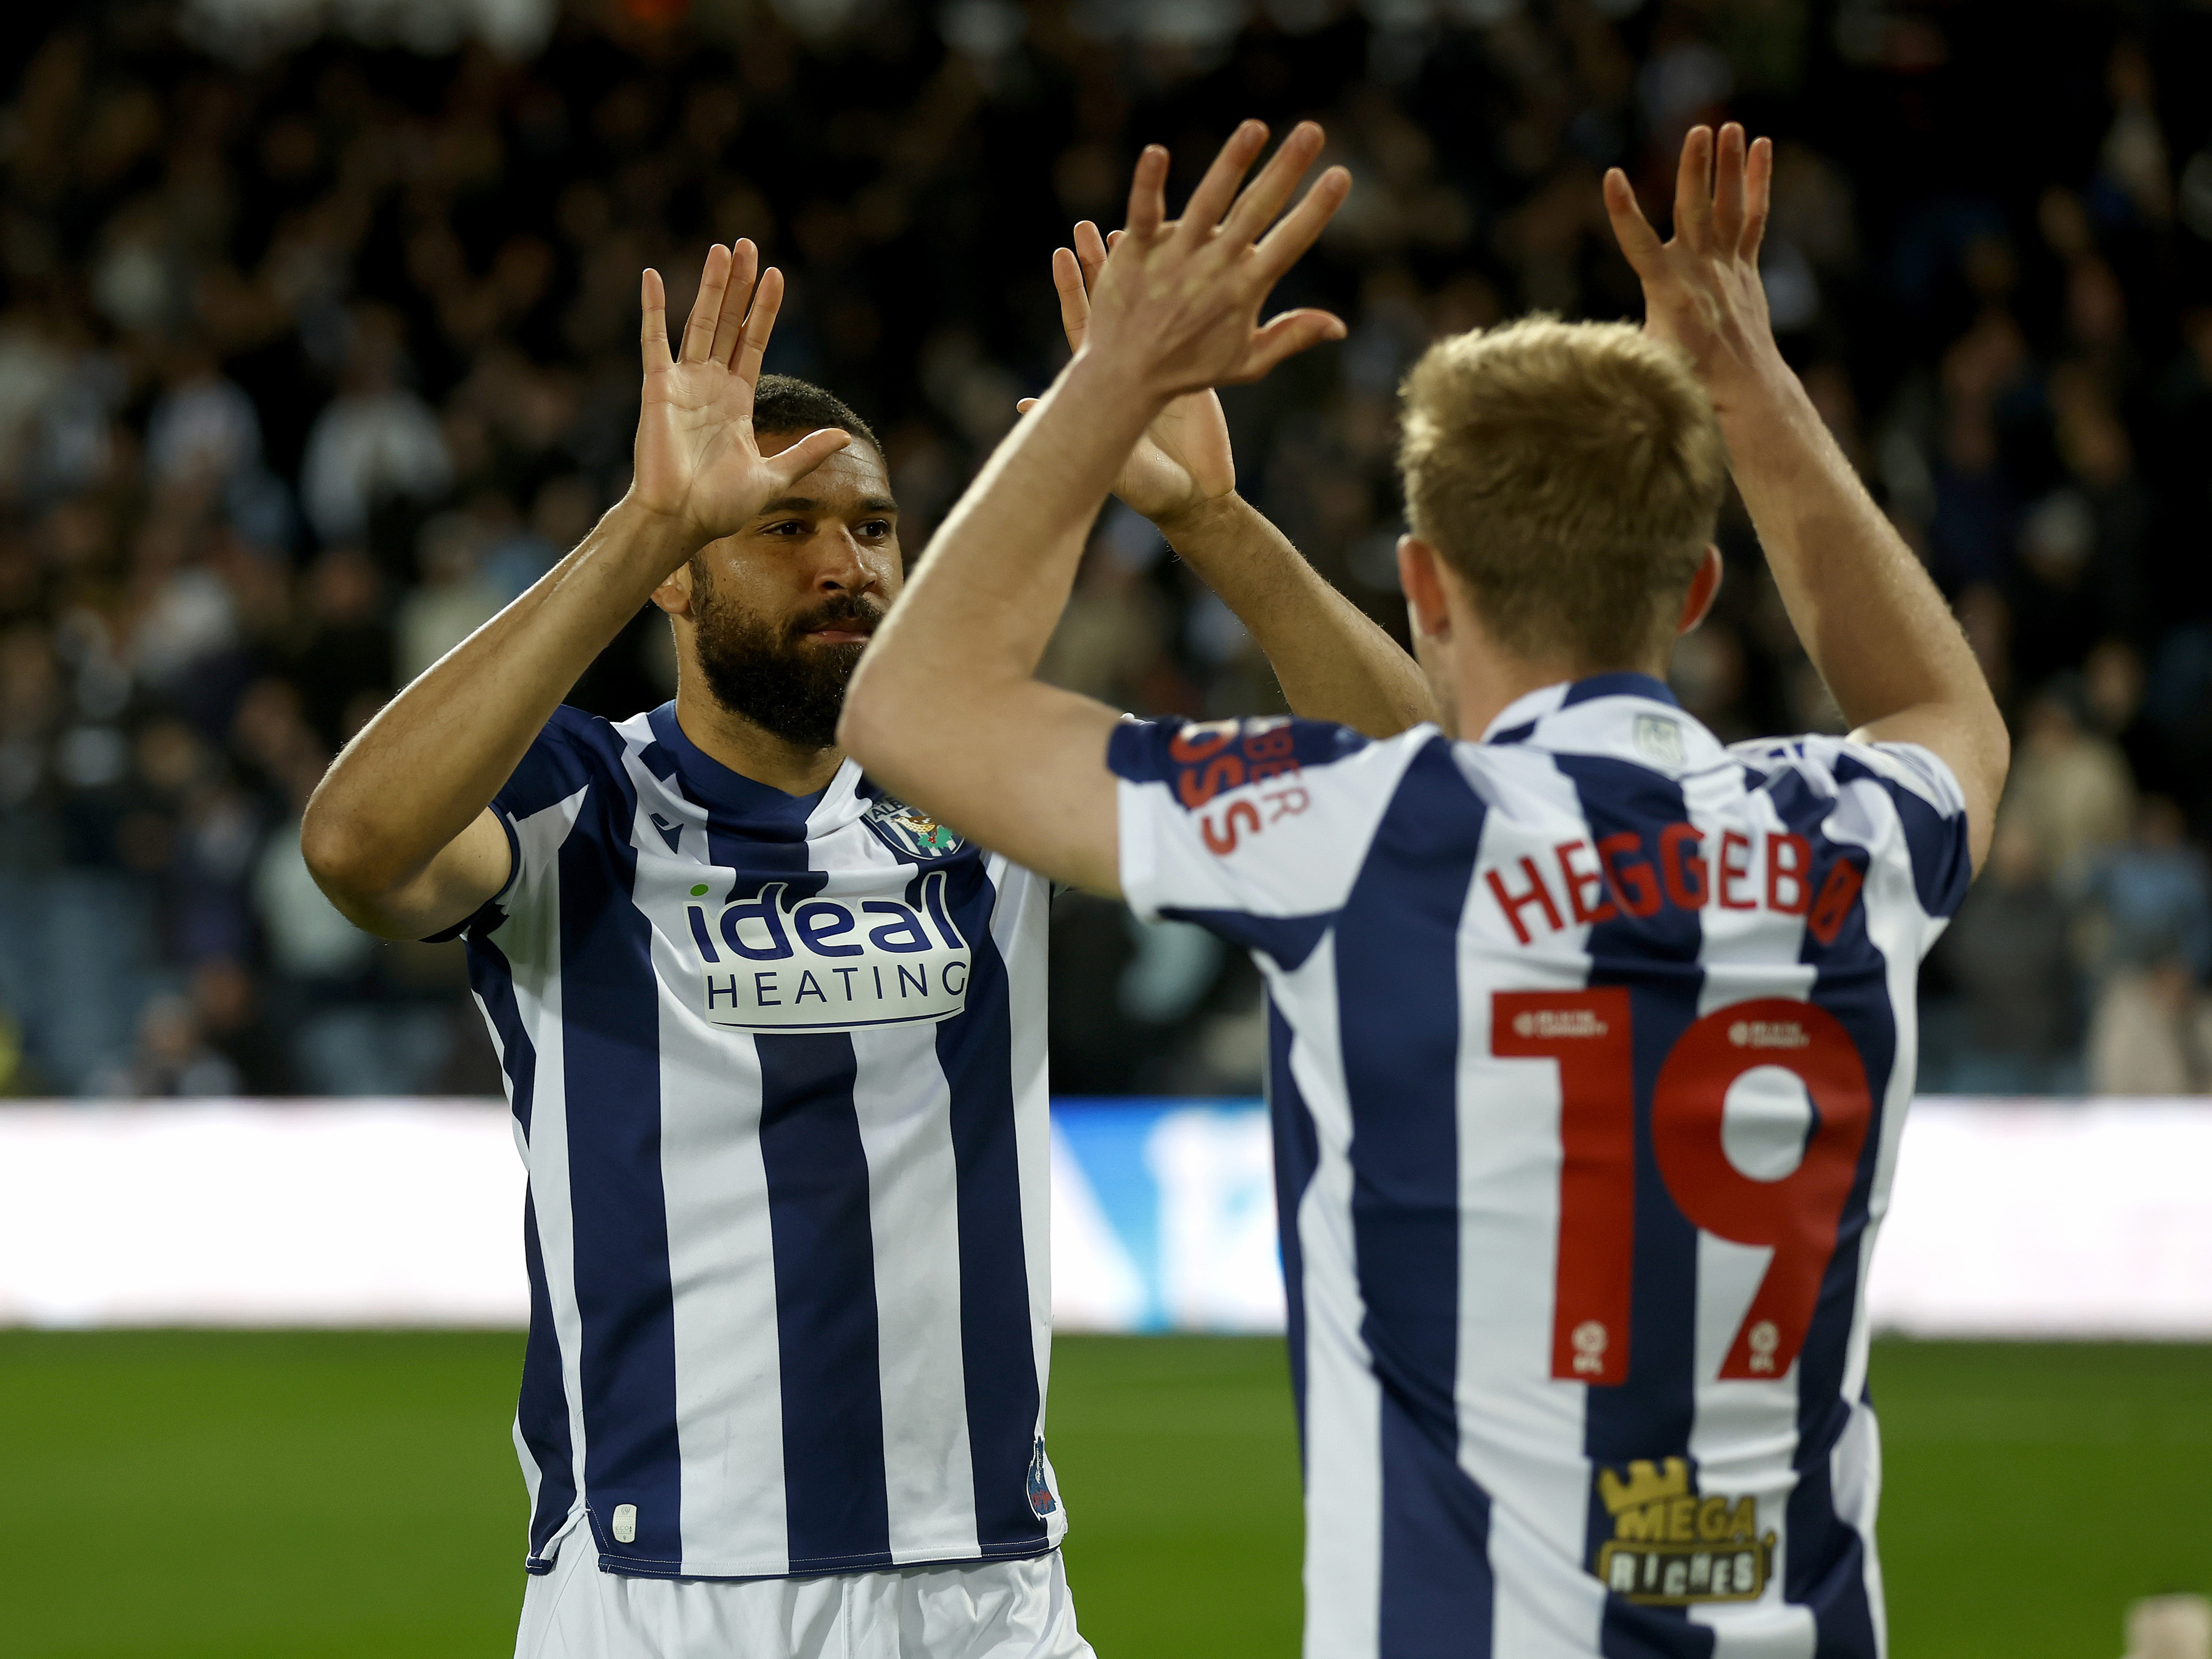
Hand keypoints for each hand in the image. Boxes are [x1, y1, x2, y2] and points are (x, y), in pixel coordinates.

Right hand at [629, 240, 849, 551]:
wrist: (682, 520)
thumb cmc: (722, 506)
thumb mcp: (776, 477)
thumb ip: (807, 453)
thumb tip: (845, 436)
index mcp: (737, 401)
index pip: (753, 342)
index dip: (763, 310)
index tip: (776, 275)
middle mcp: (710, 385)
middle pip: (728, 323)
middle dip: (739, 285)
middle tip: (748, 244)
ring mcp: (683, 383)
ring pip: (700, 322)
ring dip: (711, 287)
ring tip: (723, 249)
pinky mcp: (658, 387)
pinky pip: (653, 339)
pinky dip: (653, 308)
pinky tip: (654, 275)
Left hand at [1021, 221, 1236, 529]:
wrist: (1195, 498)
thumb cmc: (1149, 487)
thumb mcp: (1110, 459)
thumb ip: (1068, 429)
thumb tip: (1019, 405)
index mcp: (1108, 382)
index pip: (1084, 326)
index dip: (1074, 291)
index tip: (1061, 254)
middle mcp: (1132, 365)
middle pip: (1112, 305)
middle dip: (1099, 266)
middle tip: (1086, 227)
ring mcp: (1163, 363)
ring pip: (1151, 306)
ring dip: (1141, 270)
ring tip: (1130, 231)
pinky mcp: (1196, 370)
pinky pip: (1192, 322)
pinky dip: (1186, 290)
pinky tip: (1188, 256)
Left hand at [1078, 120, 1350, 401]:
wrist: (1123, 379)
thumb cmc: (1188, 368)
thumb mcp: (1246, 362)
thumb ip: (1291, 336)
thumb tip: (1340, 325)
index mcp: (1244, 290)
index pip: (1289, 242)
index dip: (1316, 209)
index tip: (1341, 175)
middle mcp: (1213, 268)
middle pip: (1256, 210)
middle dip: (1285, 169)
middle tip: (1313, 129)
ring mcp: (1173, 257)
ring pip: (1207, 202)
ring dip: (1232, 163)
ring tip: (1255, 127)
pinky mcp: (1134, 252)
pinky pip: (1143, 211)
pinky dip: (1148, 183)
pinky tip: (1157, 151)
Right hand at [1603, 124, 1789, 416]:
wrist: (1743, 390)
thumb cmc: (1685, 380)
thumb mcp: (1646, 362)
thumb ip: (1619, 345)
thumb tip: (1576, 355)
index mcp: (1668, 293)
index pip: (1638, 244)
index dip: (1623, 212)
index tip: (1610, 177)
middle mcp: (1699, 272)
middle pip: (1696, 212)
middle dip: (1694, 171)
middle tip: (1696, 130)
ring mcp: (1727, 267)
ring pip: (1729, 207)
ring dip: (1729, 166)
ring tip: (1729, 125)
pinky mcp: (1746, 266)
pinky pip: (1755, 217)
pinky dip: (1758, 182)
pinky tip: (1761, 146)